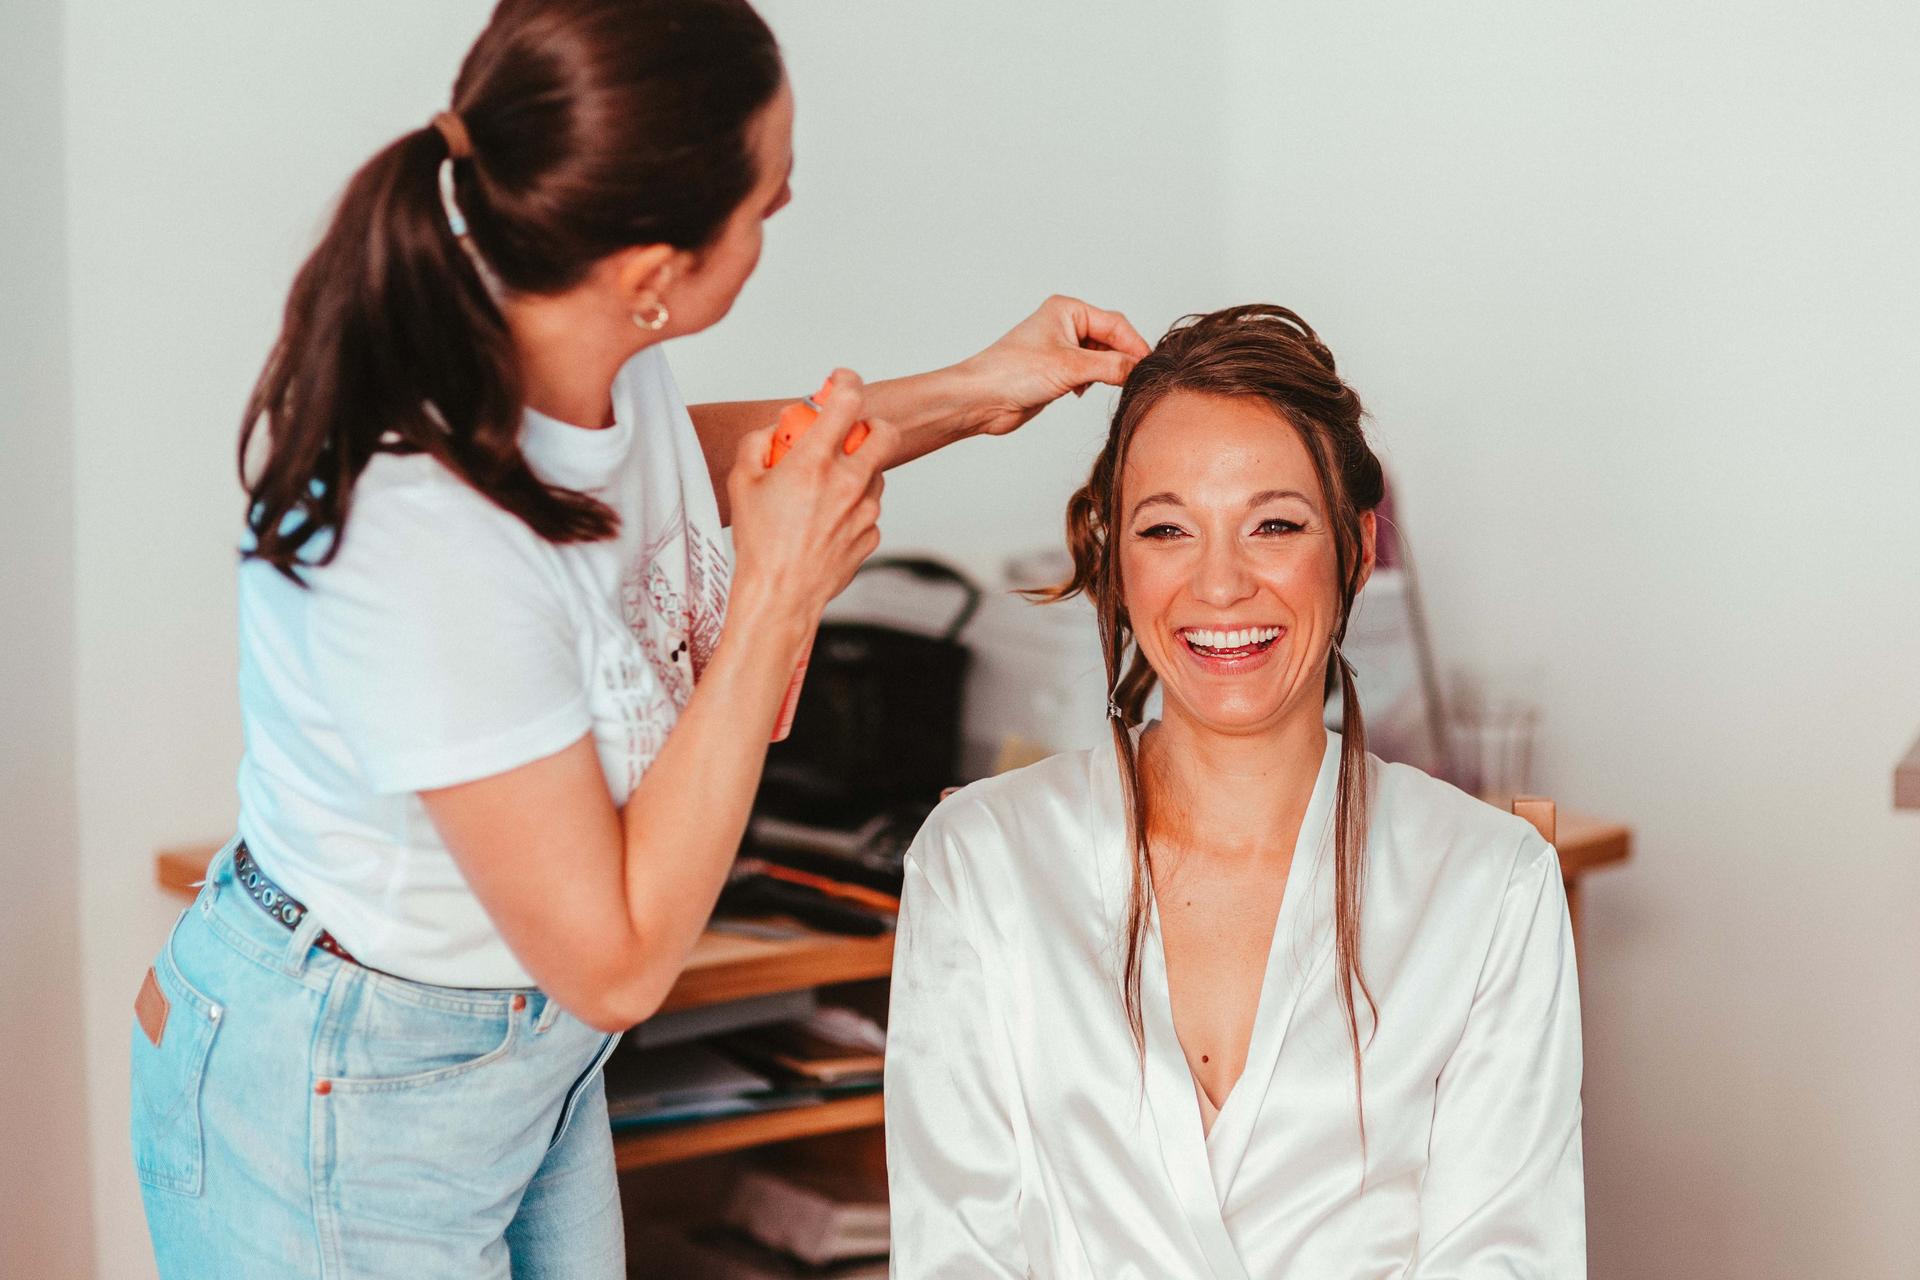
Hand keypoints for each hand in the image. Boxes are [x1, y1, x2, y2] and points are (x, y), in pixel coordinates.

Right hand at [726, 370, 894, 634]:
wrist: (780, 595)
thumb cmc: (759, 542)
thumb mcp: (742, 482)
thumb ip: (758, 444)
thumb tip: (776, 430)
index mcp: (814, 462)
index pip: (846, 401)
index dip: (846, 382)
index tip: (840, 382)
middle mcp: (848, 482)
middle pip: (885, 432)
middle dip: (871, 425)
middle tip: (850, 434)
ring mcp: (865, 510)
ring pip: (877, 472)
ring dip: (858, 470)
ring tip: (824, 489)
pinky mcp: (872, 534)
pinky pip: (869, 508)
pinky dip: (853, 506)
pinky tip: (826, 521)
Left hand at [953, 295, 1151, 438]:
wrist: (982, 399)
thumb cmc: (1013, 372)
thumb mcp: (1070, 367)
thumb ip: (1110, 366)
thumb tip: (1139, 369)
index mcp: (1068, 310)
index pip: (1116, 324)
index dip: (1134, 346)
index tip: (1148, 367)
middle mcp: (1066, 324)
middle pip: (1111, 339)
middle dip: (1121, 360)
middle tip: (1132, 381)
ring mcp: (1062, 348)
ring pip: (1102, 358)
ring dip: (1106, 373)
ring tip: (1102, 386)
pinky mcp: (1057, 370)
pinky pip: (1089, 373)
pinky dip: (1093, 383)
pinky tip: (1080, 393)